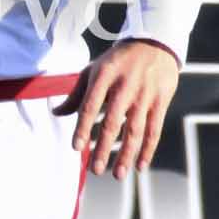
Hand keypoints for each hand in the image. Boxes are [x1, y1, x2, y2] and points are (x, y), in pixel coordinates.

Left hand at [52, 39, 179, 178]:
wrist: (155, 43)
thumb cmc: (118, 61)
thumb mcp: (94, 70)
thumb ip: (77, 94)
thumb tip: (57, 114)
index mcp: (104, 77)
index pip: (90, 106)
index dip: (83, 128)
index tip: (76, 148)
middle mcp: (125, 87)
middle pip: (112, 123)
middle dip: (103, 149)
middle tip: (95, 171)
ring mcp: (145, 95)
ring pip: (135, 131)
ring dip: (126, 155)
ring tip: (117, 175)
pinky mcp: (161, 101)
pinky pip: (154, 130)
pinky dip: (148, 149)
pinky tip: (140, 166)